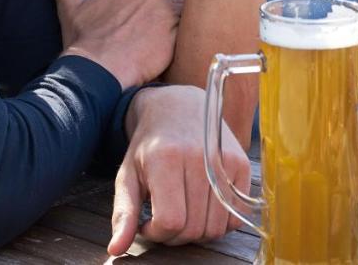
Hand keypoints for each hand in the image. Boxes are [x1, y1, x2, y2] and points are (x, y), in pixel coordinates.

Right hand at [50, 0, 181, 88]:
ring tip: (171, 34)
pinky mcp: (176, 39)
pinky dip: (185, 38)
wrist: (95, 72)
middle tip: (162, 20)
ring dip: (183, 19)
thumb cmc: (83, 40)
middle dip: (174, 2)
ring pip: (189, 10)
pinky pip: (191, 32)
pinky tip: (174, 48)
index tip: (152, 3)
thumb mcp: (69, 5)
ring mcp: (168, 17)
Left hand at [108, 85, 249, 255]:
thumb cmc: (150, 145)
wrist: (179, 106)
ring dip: (197, 231)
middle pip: (194, 228)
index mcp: (167, 158)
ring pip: (216, 227)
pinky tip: (202, 207)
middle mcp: (200, 158)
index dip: (157, 233)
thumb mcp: (128, 174)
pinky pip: (236, 216)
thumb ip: (123, 213)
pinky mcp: (243, 165)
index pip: (170, 221)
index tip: (148, 223)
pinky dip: (219, 222)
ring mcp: (225, 161)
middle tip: (164, 219)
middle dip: (175, 235)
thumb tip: (115, 250)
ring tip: (183, 212)